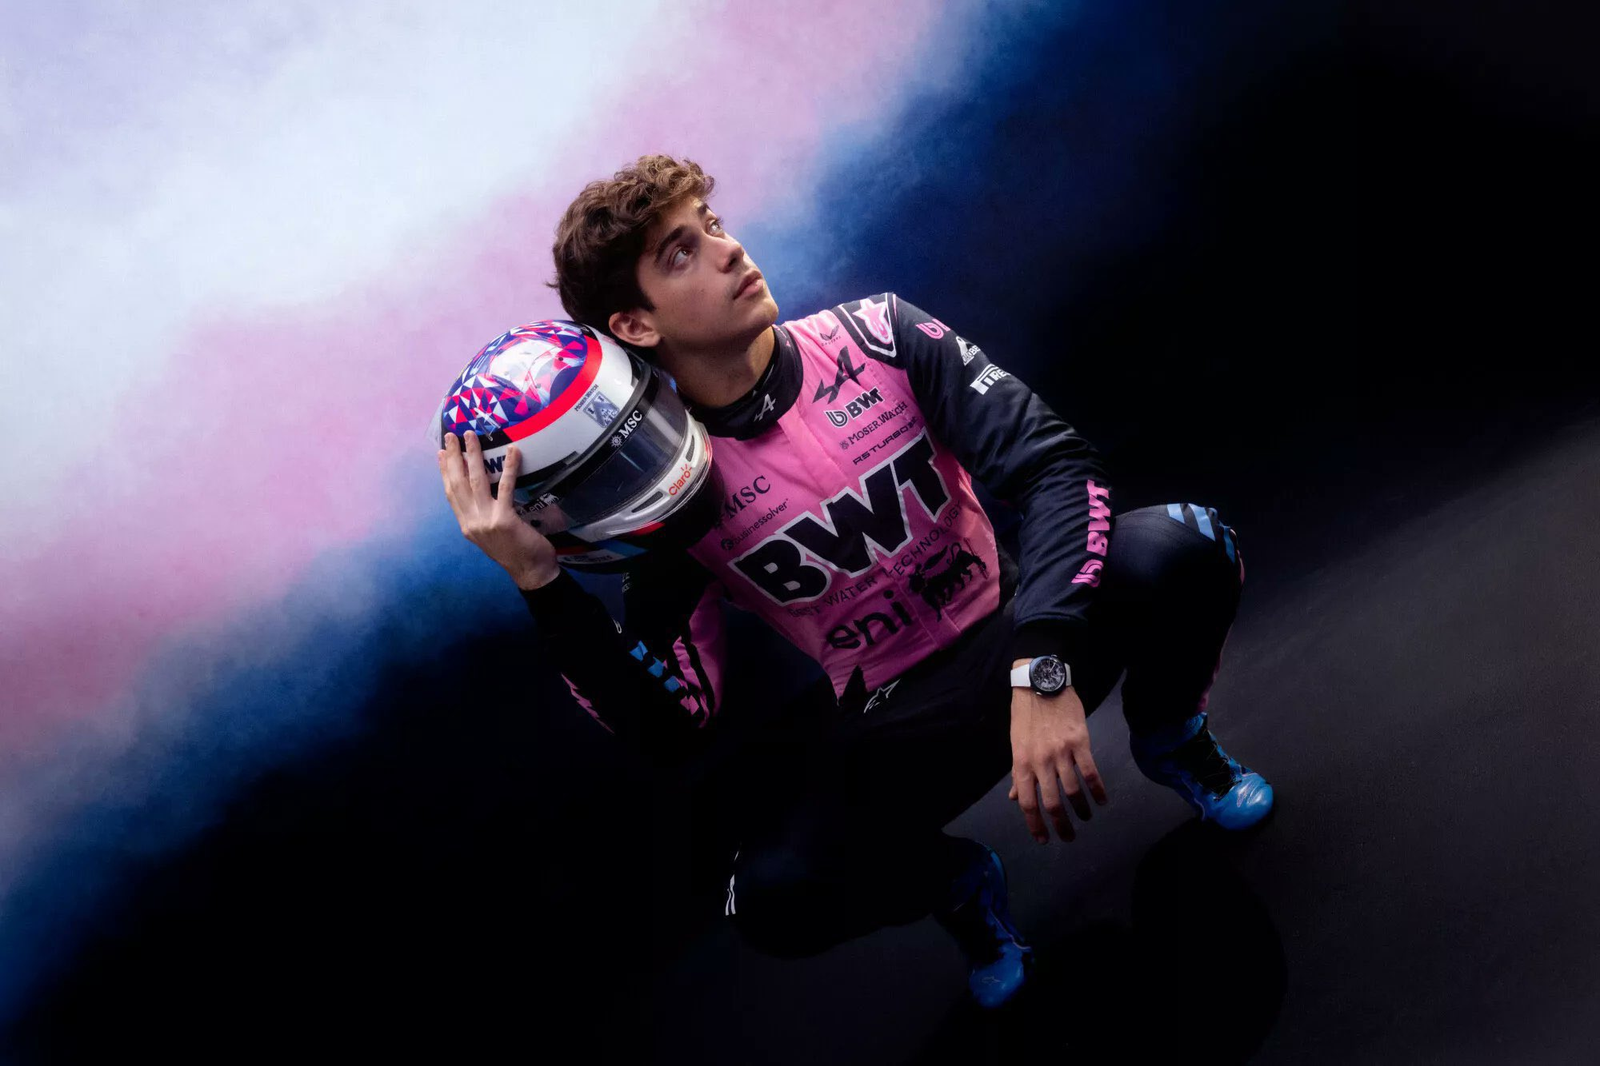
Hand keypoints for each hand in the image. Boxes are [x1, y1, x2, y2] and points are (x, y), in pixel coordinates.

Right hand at [438, 429, 558, 588]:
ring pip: (476, 482)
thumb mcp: (490, 535)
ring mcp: (486, 521)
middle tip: (452, 436)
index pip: (451, 493)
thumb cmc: (515, 552)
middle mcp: (471, 523)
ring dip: (473, 455)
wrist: (531, 573)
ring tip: (471, 436)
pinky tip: (512, 451)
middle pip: (458, 483)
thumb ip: (481, 516)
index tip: (440, 453)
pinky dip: (509, 468)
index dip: (444, 472)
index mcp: (466, 526)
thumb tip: (478, 494)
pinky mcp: (504, 520)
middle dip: (453, 457)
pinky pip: (506, 488)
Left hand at [1007, 671, 1107, 843]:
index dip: (1035, 825)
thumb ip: (1017, 773)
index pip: (1027, 803)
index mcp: (1021, 763)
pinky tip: (1102, 800)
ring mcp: (1060, 752)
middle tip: (1069, 837)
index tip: (1043, 839)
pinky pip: (1090, 772)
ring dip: (1081, 810)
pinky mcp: (1079, 742)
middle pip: (1051, 803)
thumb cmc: (1027, 716)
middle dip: (1061, 825)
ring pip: (1072, 791)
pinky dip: (1098, 790)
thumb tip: (1014, 798)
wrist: (1041, 684)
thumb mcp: (1016, 744)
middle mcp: (1040, 762)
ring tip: (1085, 818)